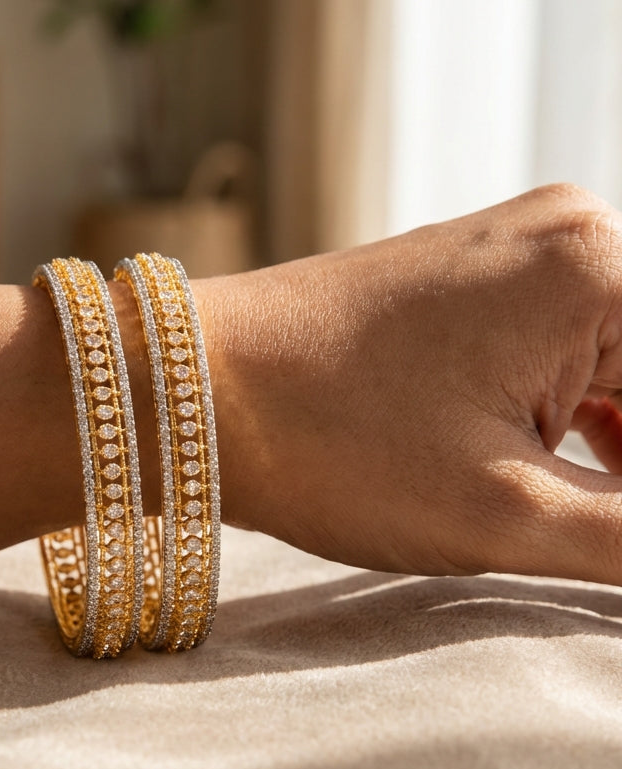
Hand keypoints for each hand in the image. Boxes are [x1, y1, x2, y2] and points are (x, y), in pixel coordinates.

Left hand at [196, 183, 621, 583]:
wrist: (189, 392)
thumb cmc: (328, 443)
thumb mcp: (508, 511)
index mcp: (599, 265)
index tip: (610, 533)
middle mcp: (567, 233)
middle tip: (597, 535)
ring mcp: (510, 251)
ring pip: (621, 363)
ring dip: (621, 446)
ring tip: (577, 520)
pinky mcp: (466, 282)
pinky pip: (565, 350)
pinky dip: (579, 420)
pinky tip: (559, 482)